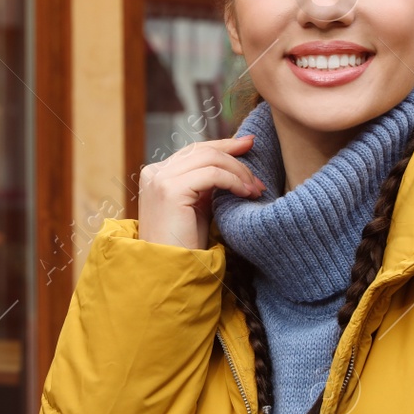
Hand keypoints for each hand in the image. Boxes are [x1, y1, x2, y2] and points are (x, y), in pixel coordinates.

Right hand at [136, 135, 265, 250]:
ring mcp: (160, 178)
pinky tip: (245, 193)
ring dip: (238, 172)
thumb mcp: (196, 206)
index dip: (224, 145)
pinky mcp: (171, 189)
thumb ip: (207, 184)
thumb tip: (233, 164)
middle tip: (258, 177)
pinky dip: (233, 181)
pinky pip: (212, 174)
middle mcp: (155, 171)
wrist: (169, 270)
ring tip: (255, 189)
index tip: (249, 143)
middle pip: (203, 150)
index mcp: (157, 173)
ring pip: (210, 158)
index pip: (195, 150)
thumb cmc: (185, 244)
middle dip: (236, 158)